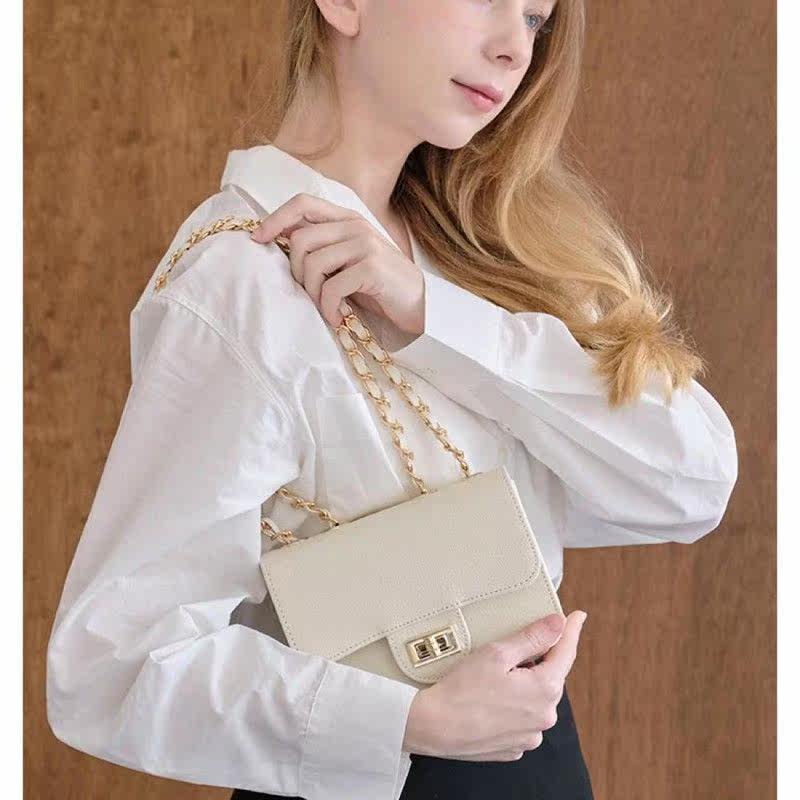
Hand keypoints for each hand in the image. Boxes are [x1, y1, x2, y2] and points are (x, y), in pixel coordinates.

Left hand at [249, 192, 424, 332]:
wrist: (419, 305)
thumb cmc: (377, 287)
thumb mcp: (347, 261)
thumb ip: (322, 247)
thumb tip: (279, 243)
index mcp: (346, 219)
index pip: (302, 204)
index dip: (275, 219)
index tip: (258, 240)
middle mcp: (355, 225)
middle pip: (301, 240)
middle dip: (297, 273)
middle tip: (311, 294)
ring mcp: (365, 244)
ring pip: (313, 264)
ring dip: (314, 294)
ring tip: (327, 309)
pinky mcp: (372, 268)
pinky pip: (332, 287)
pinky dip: (329, 308)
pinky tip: (338, 317)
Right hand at [402, 610, 587, 760]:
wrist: (433, 727)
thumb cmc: (461, 689)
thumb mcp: (497, 653)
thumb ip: (532, 638)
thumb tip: (559, 624)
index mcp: (544, 689)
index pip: (566, 653)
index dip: (571, 631)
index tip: (578, 617)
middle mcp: (545, 717)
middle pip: (550, 676)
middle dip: (536, 661)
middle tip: (510, 651)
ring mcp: (530, 736)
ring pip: (535, 699)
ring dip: (524, 686)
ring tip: (492, 679)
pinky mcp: (514, 747)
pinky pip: (522, 719)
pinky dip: (512, 707)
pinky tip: (490, 700)